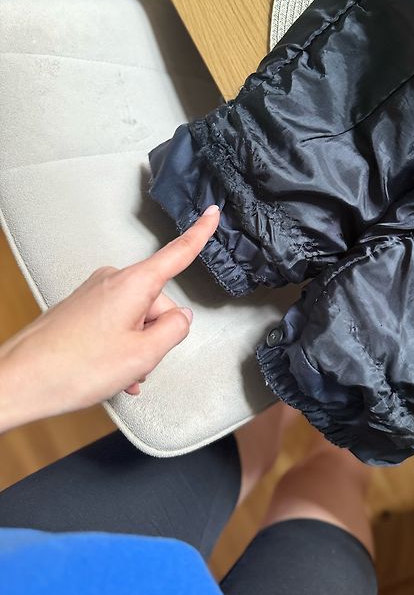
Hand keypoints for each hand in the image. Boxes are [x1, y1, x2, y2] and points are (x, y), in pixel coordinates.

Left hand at [0, 205, 219, 433]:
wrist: (20, 380)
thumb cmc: (74, 367)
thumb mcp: (142, 354)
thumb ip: (174, 331)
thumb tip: (181, 318)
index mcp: (133, 284)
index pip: (177, 254)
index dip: (199, 233)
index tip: (211, 215)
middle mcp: (113, 281)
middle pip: (157, 301)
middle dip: (157, 332)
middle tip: (138, 361)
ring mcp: (94, 293)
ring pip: (136, 316)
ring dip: (137, 345)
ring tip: (118, 373)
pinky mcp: (82, 307)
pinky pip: (116, 322)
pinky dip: (120, 346)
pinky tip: (111, 372)